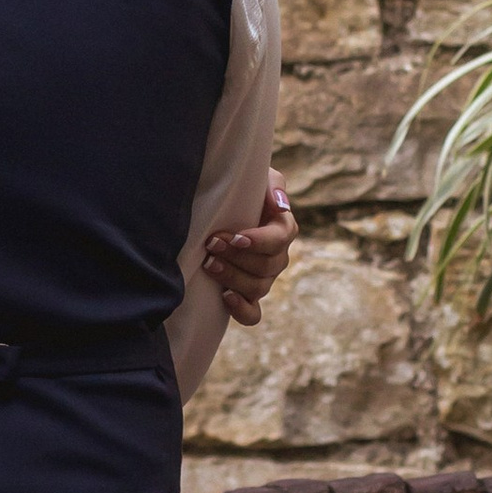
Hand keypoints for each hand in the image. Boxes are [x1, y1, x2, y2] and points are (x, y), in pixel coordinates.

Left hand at [203, 175, 296, 326]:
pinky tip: (225, 297)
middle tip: (211, 245)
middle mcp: (277, 258)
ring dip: (232, 278)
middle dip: (236, 257)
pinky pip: (253, 314)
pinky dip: (242, 310)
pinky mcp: (247, 296)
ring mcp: (264, 280)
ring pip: (257, 288)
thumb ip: (272, 184)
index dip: (258, 241)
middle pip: (266, 266)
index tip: (235, 236)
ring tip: (208, 264)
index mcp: (283, 229)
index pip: (279, 240)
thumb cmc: (242, 190)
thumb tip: (279, 205)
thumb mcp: (259, 178)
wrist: (219, 209)